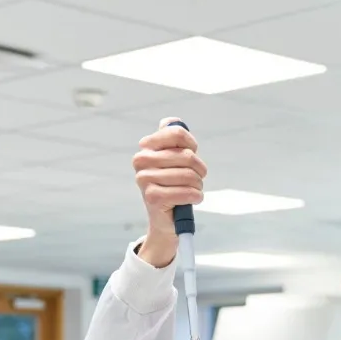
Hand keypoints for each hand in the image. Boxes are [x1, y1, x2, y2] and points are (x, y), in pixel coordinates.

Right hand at [132, 117, 207, 266]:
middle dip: (199, 170)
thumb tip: (171, 121)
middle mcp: (141, 160)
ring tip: (193, 190)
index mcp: (147, 146)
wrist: (167, 218)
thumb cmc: (174, 184)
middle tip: (197, 179)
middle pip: (187, 155)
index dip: (192, 145)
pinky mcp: (152, 197)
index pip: (177, 133)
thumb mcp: (175, 159)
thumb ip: (173, 138)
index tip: (192, 154)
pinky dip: (196, 197)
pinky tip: (192, 199)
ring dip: (198, 185)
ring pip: (189, 175)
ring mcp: (144, 179)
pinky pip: (186, 192)